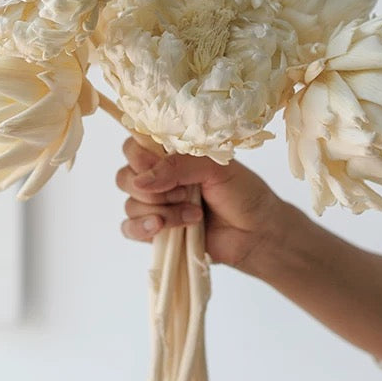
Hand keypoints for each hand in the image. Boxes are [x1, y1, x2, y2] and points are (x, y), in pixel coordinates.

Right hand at [116, 138, 285, 271]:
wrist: (256, 233)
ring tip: (195, 215)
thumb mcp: (215, 168)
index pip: (134, 147)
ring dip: (163, 211)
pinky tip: (161, 228)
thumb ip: (178, 167)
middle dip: (153, 189)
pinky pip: (129, 228)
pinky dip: (142, 228)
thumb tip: (141, 180)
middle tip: (185, 193)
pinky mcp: (156, 232)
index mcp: (172, 155)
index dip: (139, 158)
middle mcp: (159, 178)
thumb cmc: (243, 193)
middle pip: (125, 177)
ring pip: (130, 204)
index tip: (157, 166)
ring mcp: (156, 205)